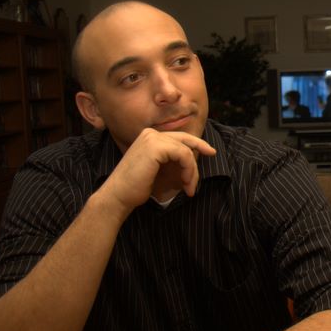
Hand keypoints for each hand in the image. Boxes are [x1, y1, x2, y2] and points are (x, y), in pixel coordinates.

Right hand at [99, 128, 215, 220]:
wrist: (118, 197)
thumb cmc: (137, 187)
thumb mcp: (160, 170)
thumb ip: (173, 160)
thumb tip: (194, 157)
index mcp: (149, 137)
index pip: (179, 137)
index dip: (196, 144)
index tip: (209, 152)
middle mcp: (150, 134)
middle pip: (185, 140)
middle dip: (201, 148)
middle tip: (213, 155)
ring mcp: (152, 138)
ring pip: (186, 150)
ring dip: (192, 170)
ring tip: (189, 187)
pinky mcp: (156, 147)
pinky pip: (184, 154)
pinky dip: (189, 169)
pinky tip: (186, 182)